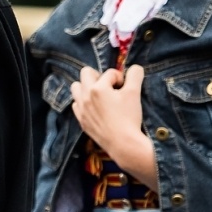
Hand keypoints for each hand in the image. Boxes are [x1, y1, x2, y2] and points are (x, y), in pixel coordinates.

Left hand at [71, 65, 157, 188]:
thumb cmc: (129, 118)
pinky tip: (96, 108)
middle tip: (109, 86)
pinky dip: (84, 102)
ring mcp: (81, 109)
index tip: (125, 88)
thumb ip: (135, 75)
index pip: (109, 73)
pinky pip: (76, 104)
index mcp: (97, 88)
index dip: (120, 78)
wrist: (123, 144)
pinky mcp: (81, 120)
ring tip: (100, 94)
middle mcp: (85, 96)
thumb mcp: (135, 93)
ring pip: (76, 88)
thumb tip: (135, 68)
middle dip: (98, 76)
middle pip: (85, 73)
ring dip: (87, 87)